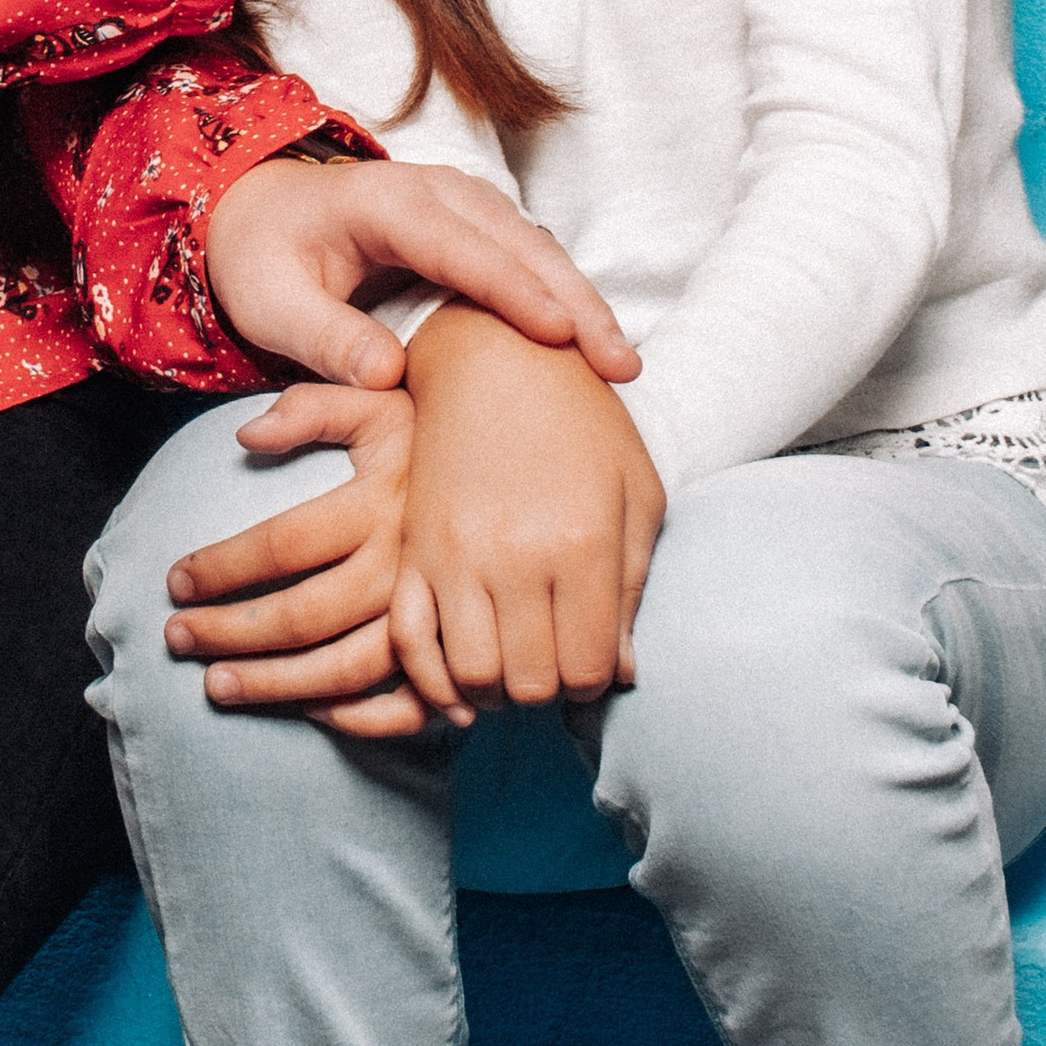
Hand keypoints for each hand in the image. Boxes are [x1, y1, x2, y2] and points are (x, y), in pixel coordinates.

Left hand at [163, 384, 446, 737]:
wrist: (525, 456)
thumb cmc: (431, 430)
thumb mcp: (375, 401)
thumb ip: (310, 408)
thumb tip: (245, 436)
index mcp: (381, 502)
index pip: (280, 546)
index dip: (219, 568)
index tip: (174, 580)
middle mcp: (407, 563)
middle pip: (303, 617)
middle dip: (228, 634)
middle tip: (175, 638)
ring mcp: (437, 614)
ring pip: (345, 670)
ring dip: (275, 686)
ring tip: (216, 686)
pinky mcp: (461, 647)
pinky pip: (410, 705)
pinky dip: (360, 719)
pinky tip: (312, 711)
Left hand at [204, 153, 638, 395]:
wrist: (261, 214)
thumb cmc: (263, 260)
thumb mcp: (272, 306)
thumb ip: (325, 338)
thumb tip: (386, 374)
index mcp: (386, 203)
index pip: (462, 248)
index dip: (514, 291)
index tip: (562, 335)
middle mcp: (437, 191)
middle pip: (520, 243)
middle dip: (576, 301)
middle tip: (620, 364)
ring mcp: (464, 203)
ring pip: (538, 248)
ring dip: (581, 300)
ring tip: (620, 361)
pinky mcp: (477, 225)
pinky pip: (529, 257)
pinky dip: (564, 296)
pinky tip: (590, 343)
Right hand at [392, 308, 664, 708]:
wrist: (496, 356)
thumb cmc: (583, 422)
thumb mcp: (636, 494)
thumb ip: (633, 588)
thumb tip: (621, 674)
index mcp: (582, 543)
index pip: (590, 669)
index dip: (596, 682)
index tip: (594, 660)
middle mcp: (515, 556)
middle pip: (530, 683)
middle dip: (548, 689)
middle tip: (553, 661)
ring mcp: (454, 553)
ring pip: (471, 676)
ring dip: (495, 689)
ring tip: (512, 662)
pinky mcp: (411, 547)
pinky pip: (409, 642)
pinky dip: (433, 677)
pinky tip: (460, 675)